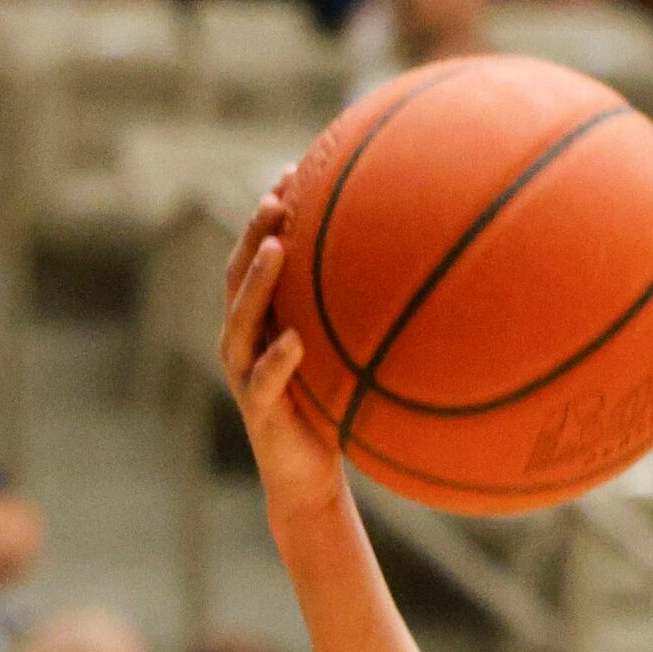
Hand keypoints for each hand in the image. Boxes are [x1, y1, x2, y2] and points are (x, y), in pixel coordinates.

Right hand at [220, 181, 346, 515]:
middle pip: (240, 275)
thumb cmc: (331, 413)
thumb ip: (355, 321)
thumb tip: (412, 275)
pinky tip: (294, 338)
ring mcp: (247, 374)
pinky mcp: (260, 410)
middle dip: (256, 233)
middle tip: (277, 196)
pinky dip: (278, 359)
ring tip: (278, 247)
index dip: (270, 216)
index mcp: (262, 322)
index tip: (292, 172)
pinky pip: (265, 380)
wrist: (311, 480)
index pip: (259, 257)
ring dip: (259, 282)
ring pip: (241, 319)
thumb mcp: (345, 358)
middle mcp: (246, 340)